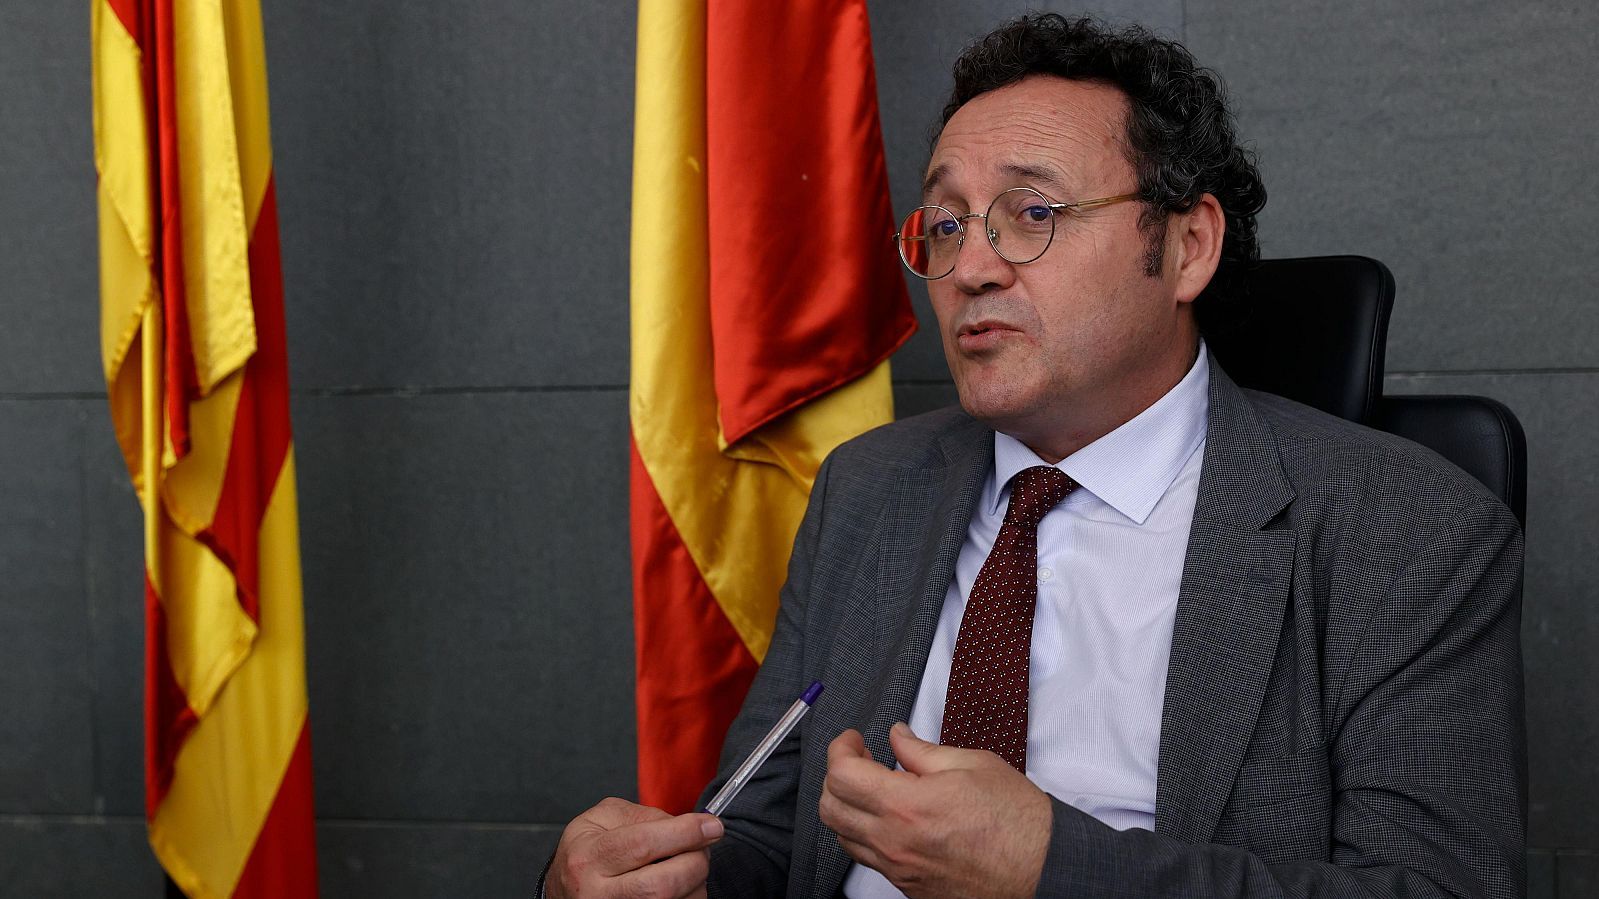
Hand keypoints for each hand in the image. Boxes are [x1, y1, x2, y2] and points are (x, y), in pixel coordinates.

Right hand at [546, 797, 722, 898]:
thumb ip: (643, 816)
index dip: (685, 833)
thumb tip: (684, 826)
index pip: (643, 844)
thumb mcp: (602, 819)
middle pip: (662, 885)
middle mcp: (597, 894)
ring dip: (696, 883)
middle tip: (704, 848)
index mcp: (590, 857)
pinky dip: (688, 897)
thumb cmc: (587, 852)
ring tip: (689, 866)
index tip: (711, 826)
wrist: (564, 889)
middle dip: (696, 862)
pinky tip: (682, 885)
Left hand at [818, 723, 1051, 898]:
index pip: (841, 775)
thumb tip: (898, 737)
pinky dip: (866, 833)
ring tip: (872, 788)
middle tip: (859, 760)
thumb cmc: (1017, 821)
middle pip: (830, 808)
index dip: (840, 749)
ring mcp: (899, 869)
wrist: (1042, 870)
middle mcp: (895, 842)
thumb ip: (922, 751)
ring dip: (847, 807)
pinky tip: (891, 817)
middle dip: (836, 777)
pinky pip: (868, 858)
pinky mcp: (909, 886)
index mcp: (907, 806)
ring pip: (843, 836)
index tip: (853, 740)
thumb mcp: (972, 764)